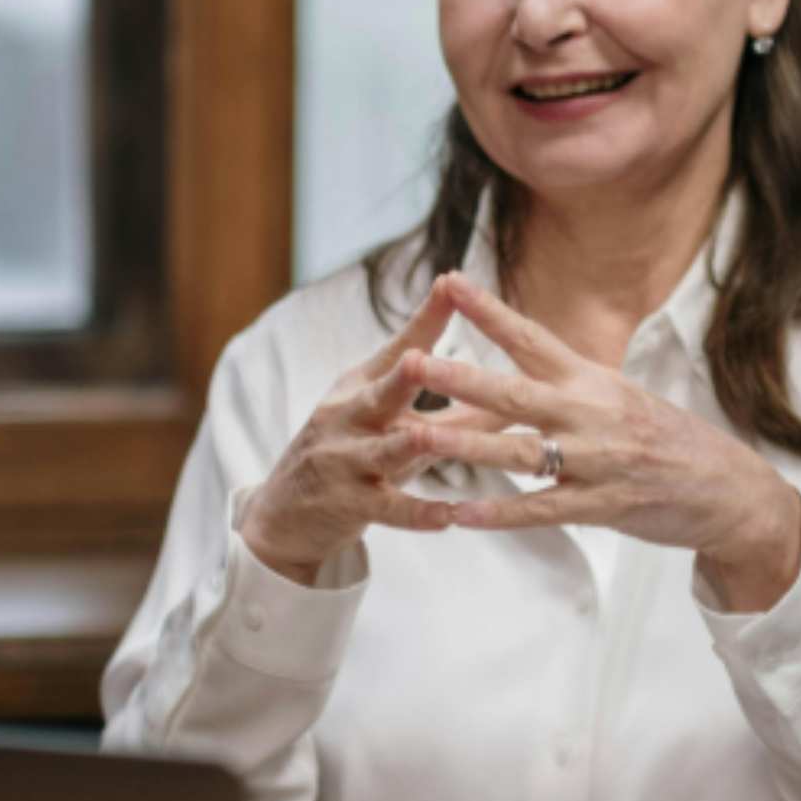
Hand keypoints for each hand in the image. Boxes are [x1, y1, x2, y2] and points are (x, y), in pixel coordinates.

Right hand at [238, 277, 461, 585]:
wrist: (284, 513)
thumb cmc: (354, 455)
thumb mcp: (389, 422)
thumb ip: (445, 408)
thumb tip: (515, 392)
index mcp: (361, 385)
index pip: (398, 346)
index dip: (426, 318)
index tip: (452, 283)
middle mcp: (349, 415)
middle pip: (381, 392)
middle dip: (402, 375)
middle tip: (420, 357)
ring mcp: (345, 460)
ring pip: (381, 450)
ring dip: (405, 442)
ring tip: (426, 435)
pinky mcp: (348, 503)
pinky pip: (389, 509)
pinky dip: (420, 514)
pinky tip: (449, 518)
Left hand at [403, 273, 800, 612]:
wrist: (732, 489)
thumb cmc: (670, 441)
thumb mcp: (622, 399)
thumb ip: (570, 388)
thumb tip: (518, 371)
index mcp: (593, 380)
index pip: (532, 337)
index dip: (488, 310)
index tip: (448, 281)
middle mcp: (592, 413)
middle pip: (515, 390)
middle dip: (460, 376)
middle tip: (412, 361)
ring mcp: (597, 461)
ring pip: (519, 452)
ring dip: (465, 446)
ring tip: (418, 438)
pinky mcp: (603, 506)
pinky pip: (541, 510)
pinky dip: (499, 513)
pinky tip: (460, 514)